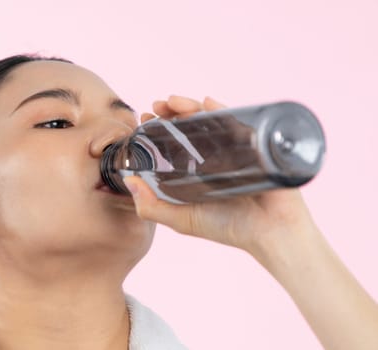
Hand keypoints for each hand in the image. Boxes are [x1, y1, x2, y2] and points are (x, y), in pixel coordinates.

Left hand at [124, 96, 318, 258]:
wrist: (270, 233)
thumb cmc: (227, 227)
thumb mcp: (182, 219)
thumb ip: (152, 207)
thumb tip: (128, 182)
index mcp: (197, 168)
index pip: (175, 141)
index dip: (158, 128)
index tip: (143, 120)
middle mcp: (215, 155)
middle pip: (191, 125)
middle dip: (171, 112)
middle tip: (156, 106)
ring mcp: (235, 147)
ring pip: (210, 119)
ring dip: (190, 106)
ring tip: (172, 101)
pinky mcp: (255, 143)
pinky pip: (237, 121)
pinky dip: (221, 109)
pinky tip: (206, 102)